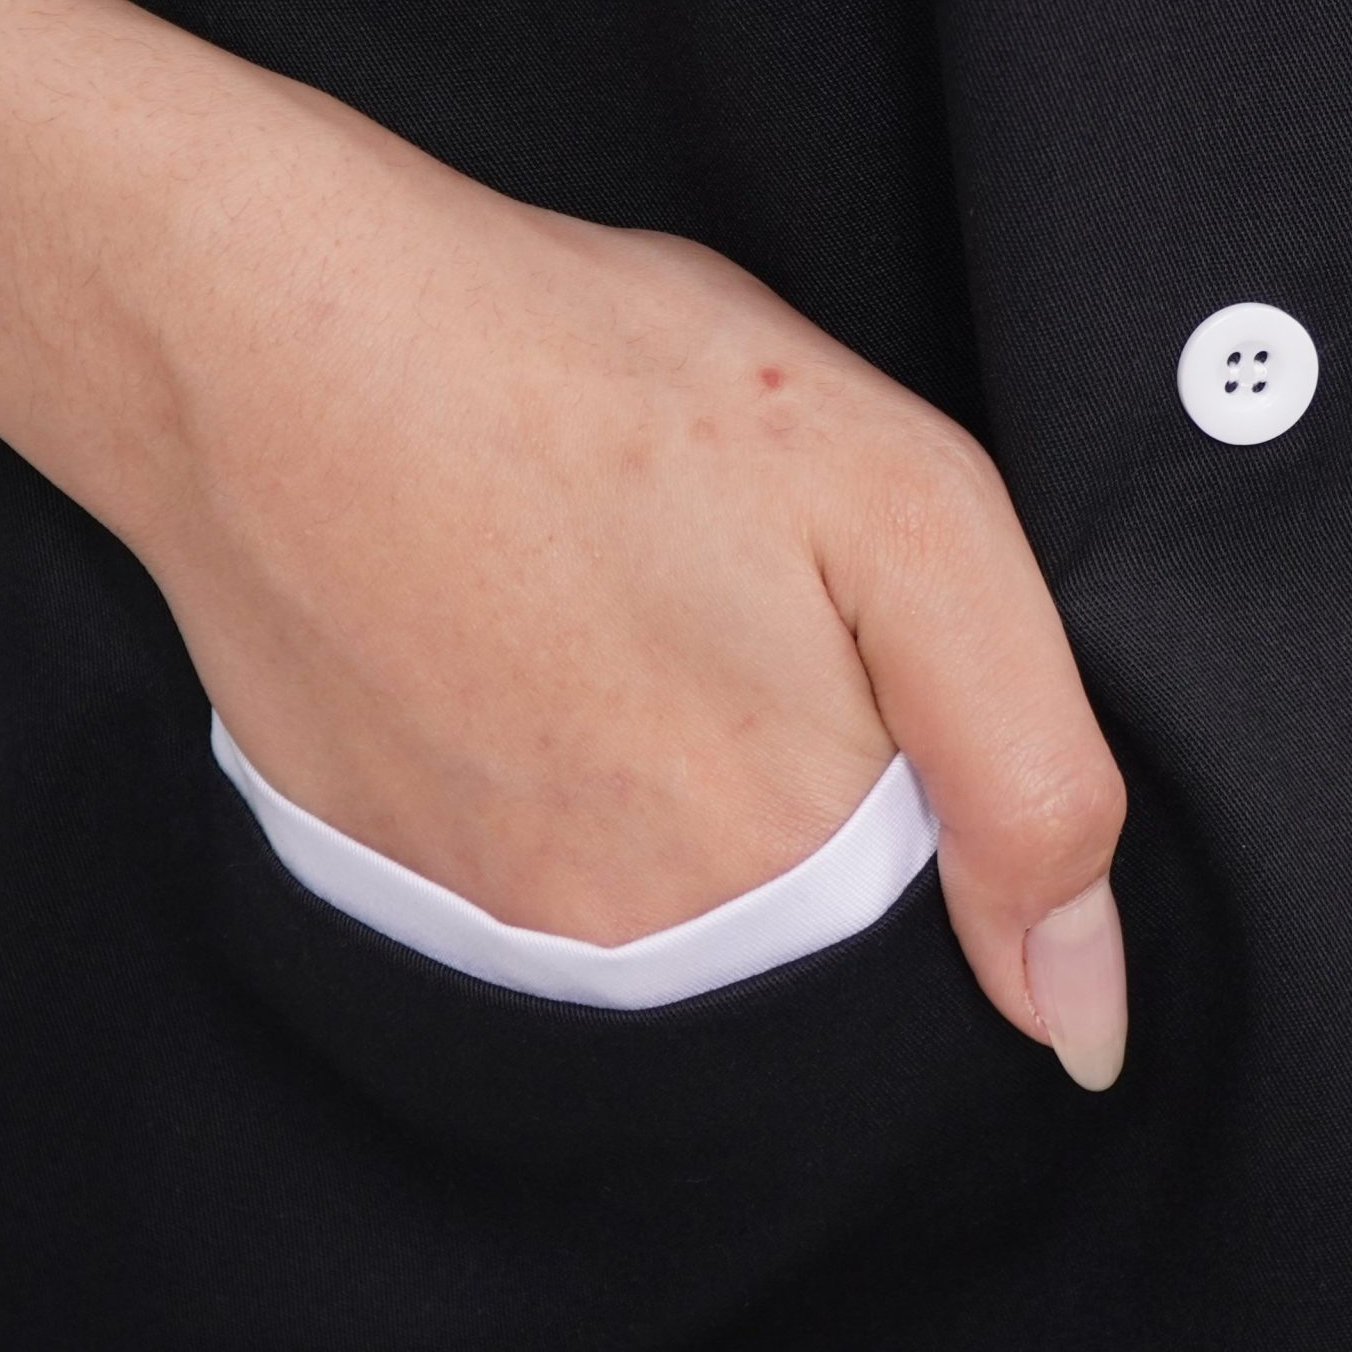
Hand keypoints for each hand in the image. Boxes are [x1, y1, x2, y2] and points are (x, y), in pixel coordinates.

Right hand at [0, 0, 1129, 1084]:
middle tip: (733, 594)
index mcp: (783, 864)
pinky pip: (536, 876)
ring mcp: (487, 921)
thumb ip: (1029, 773)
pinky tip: (530, 634)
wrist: (270, 333)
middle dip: (813, 779)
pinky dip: (559, 772)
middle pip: (802, 927)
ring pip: (669, 907)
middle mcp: (628, 947)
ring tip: (624, 605)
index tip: (853, 642)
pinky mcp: (384, 871)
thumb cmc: (587, 379)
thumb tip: (1082, 1018)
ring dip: (678, 775)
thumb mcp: (898, 503)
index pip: (943, 925)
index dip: (934, 774)